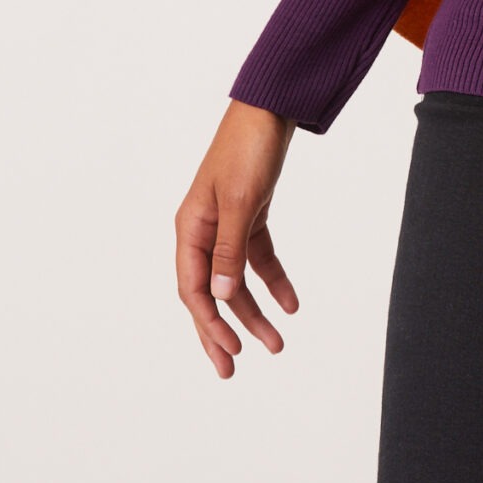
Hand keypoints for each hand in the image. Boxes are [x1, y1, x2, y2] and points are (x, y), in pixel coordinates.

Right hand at [175, 100, 299, 375]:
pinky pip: (258, 260)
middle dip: (221, 333)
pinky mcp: (250, 217)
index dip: (210, 325)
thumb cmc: (247, 150)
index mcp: (190, 229)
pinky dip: (274, 282)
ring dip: (253, 313)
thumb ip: (230, 250)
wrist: (269, 111)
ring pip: (237, 282)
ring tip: (277, 345)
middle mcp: (202, 232)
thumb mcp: (240, 202)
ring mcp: (225, 225)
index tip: (230, 352)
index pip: (195, 290)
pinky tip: (292, 305)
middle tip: (232, 372)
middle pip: (209, 293)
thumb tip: (223, 297)